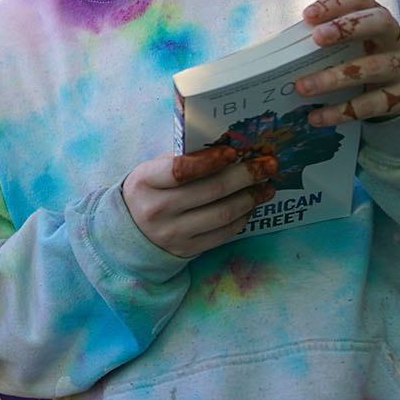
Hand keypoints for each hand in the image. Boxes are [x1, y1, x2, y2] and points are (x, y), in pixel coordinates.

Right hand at [124, 144, 279, 257]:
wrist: (131, 231)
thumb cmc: (150, 191)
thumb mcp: (153, 170)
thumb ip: (183, 159)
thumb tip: (230, 150)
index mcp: (145, 182)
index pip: (181, 170)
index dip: (210, 159)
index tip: (234, 151)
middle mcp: (157, 210)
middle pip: (211, 190)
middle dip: (246, 175)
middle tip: (268, 165)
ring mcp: (173, 233)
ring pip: (223, 213)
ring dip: (251, 197)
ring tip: (267, 186)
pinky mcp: (188, 249)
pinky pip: (224, 233)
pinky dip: (242, 217)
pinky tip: (250, 205)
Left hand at [296, 0, 399, 126]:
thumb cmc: (368, 57)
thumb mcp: (356, 38)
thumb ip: (340, 15)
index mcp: (379, 17)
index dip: (336, 3)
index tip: (306, 15)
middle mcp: (397, 37)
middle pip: (379, 22)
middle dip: (348, 27)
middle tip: (316, 39)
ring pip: (372, 68)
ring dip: (334, 78)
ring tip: (302, 87)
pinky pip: (371, 104)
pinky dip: (340, 112)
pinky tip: (315, 117)